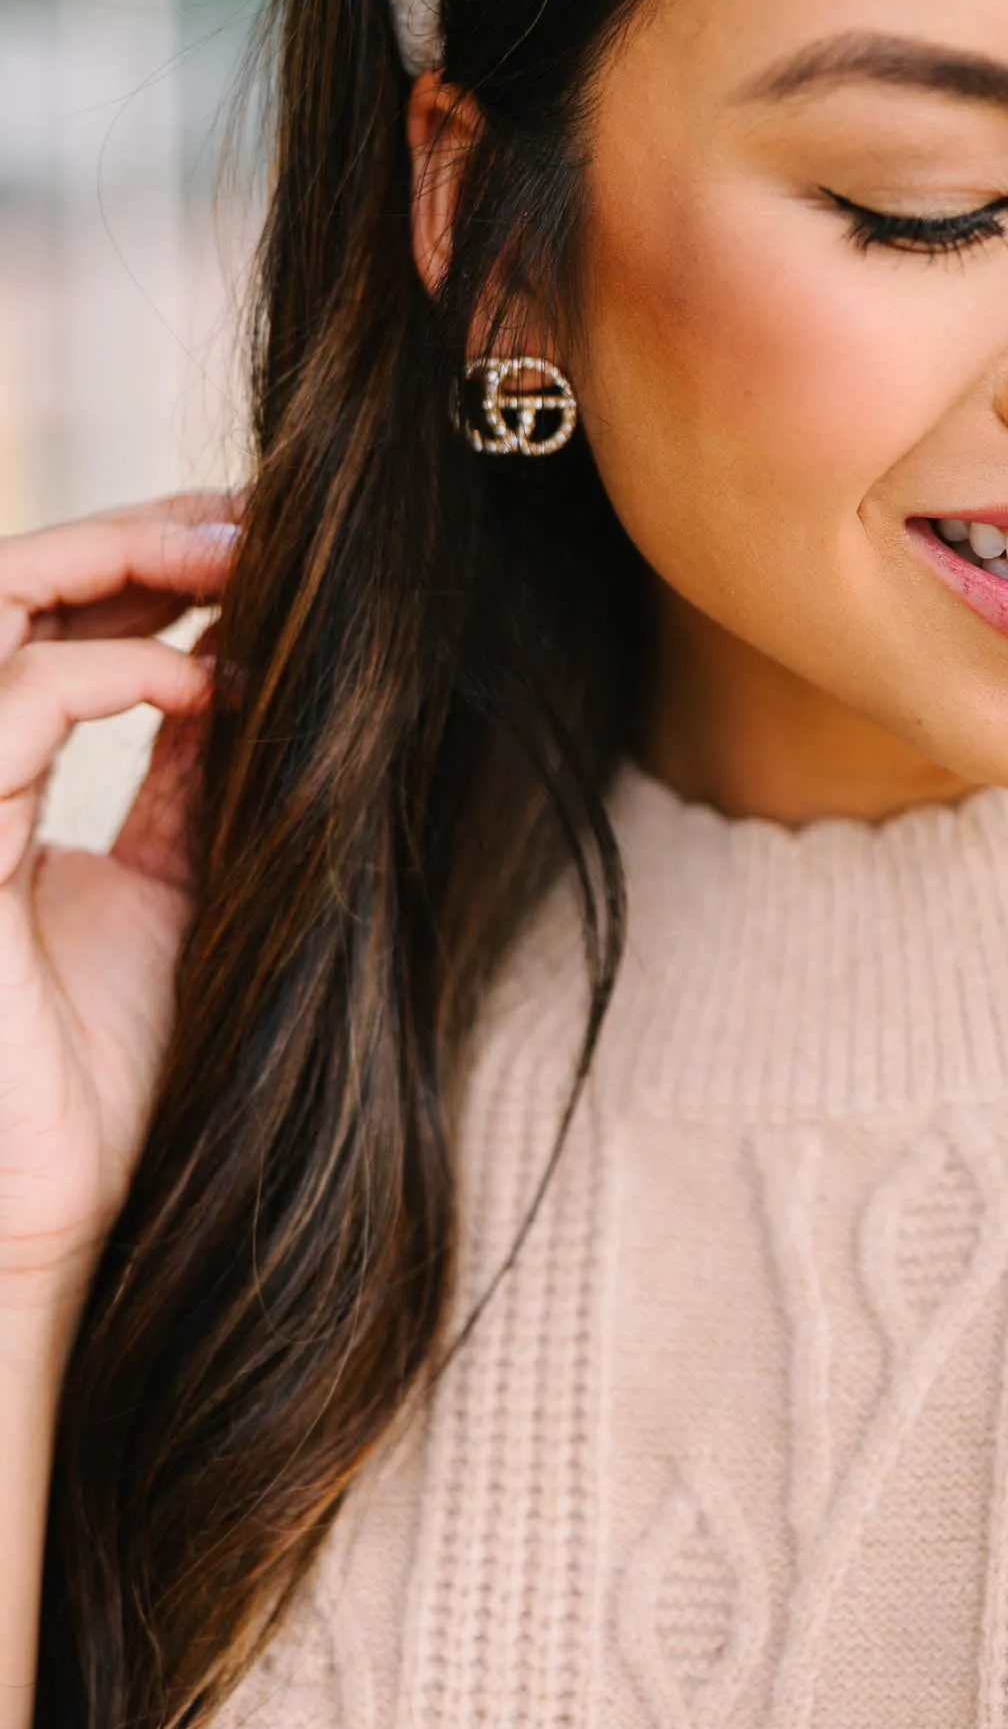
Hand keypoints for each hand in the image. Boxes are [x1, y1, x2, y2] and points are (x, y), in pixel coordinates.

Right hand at [0, 497, 235, 1324]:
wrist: (62, 1208)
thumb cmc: (114, 1069)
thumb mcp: (179, 885)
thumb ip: (196, 777)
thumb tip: (249, 662)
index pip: (50, 621)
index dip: (144, 559)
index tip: (261, 535)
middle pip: (8, 583)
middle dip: (132, 533)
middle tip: (250, 520)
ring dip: (111, 562)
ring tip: (228, 560)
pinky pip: (3, 710)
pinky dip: (108, 671)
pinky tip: (199, 684)